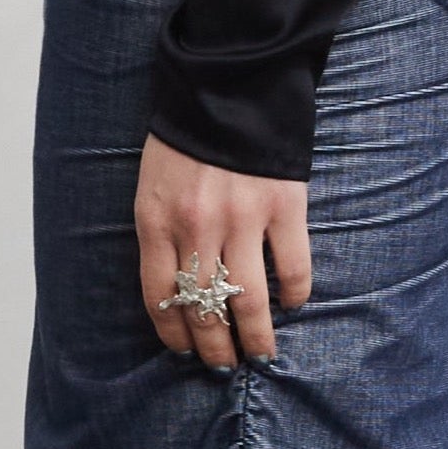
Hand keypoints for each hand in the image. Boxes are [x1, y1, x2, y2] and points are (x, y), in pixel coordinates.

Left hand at [136, 132, 312, 369]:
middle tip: (224, 367)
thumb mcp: (153, 183)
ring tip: (261, 354)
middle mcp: (196, 227)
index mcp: (157, 221)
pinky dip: (293, 293)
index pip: (160, 297)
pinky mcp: (283, 205)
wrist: (228, 81)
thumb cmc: (186, 135)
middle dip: (214, 348)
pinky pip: (291, 267)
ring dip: (256, 337)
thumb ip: (162, 230)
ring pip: (248, 300)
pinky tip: (292, 304)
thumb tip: (178, 284)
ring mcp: (241, 218)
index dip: (173, 333)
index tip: (184, 352)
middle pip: (204, 308)